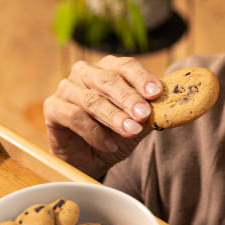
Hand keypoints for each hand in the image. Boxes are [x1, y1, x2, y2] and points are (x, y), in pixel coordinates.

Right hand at [43, 56, 162, 179]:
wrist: (91, 159)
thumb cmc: (115, 134)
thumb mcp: (138, 123)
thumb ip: (152, 113)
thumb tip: (172, 106)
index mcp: (109, 68)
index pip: (126, 65)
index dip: (142, 78)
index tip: (156, 93)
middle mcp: (86, 72)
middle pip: (108, 80)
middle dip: (129, 98)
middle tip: (144, 115)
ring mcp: (67, 88)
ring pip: (92, 99)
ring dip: (114, 117)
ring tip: (131, 131)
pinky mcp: (53, 107)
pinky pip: (74, 116)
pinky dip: (94, 132)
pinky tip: (109, 145)